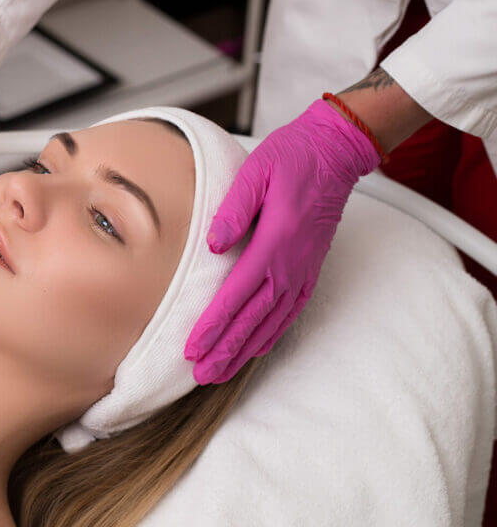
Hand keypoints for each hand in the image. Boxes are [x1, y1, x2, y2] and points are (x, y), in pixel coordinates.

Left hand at [183, 99, 380, 382]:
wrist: (335, 151)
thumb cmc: (291, 157)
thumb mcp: (255, 172)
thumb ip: (232, 209)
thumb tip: (212, 245)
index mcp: (275, 241)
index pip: (237, 294)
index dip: (213, 325)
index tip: (192, 348)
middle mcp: (291, 264)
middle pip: (253, 318)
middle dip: (225, 349)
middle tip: (200, 375)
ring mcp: (304, 269)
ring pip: (271, 322)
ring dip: (245, 350)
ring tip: (220, 373)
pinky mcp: (311, 269)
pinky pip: (291, 312)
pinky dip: (272, 334)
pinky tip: (256, 350)